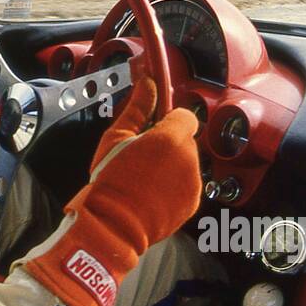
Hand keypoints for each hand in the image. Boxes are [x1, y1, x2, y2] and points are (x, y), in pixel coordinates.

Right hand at [24, 59, 201, 305]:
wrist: (114, 225)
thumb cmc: (110, 179)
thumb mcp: (116, 138)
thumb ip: (137, 108)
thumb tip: (147, 80)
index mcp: (171, 137)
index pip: (185, 116)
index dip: (168, 122)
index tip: (151, 130)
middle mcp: (190, 158)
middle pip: (186, 141)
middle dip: (168, 145)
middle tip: (140, 158)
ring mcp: (194, 183)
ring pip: (187, 163)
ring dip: (172, 166)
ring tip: (144, 179)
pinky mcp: (193, 202)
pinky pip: (187, 185)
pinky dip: (175, 187)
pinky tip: (151, 194)